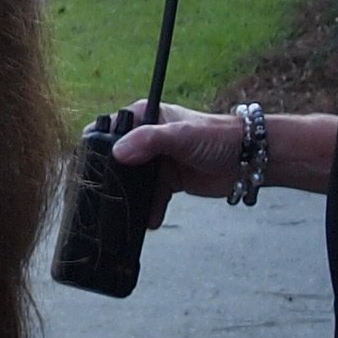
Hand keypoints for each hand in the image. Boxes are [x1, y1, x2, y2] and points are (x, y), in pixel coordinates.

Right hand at [110, 102, 243, 220]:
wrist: (248, 160)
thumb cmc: (216, 137)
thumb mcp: (180, 136)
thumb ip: (148, 141)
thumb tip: (117, 154)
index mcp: (144, 117)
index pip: (108, 129)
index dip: (97, 148)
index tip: (89, 170)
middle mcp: (145, 138)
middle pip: (117, 160)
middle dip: (112, 180)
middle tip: (106, 199)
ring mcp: (156, 162)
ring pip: (132, 183)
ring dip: (130, 199)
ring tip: (126, 215)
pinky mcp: (167, 182)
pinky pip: (150, 197)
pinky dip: (148, 209)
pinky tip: (149, 220)